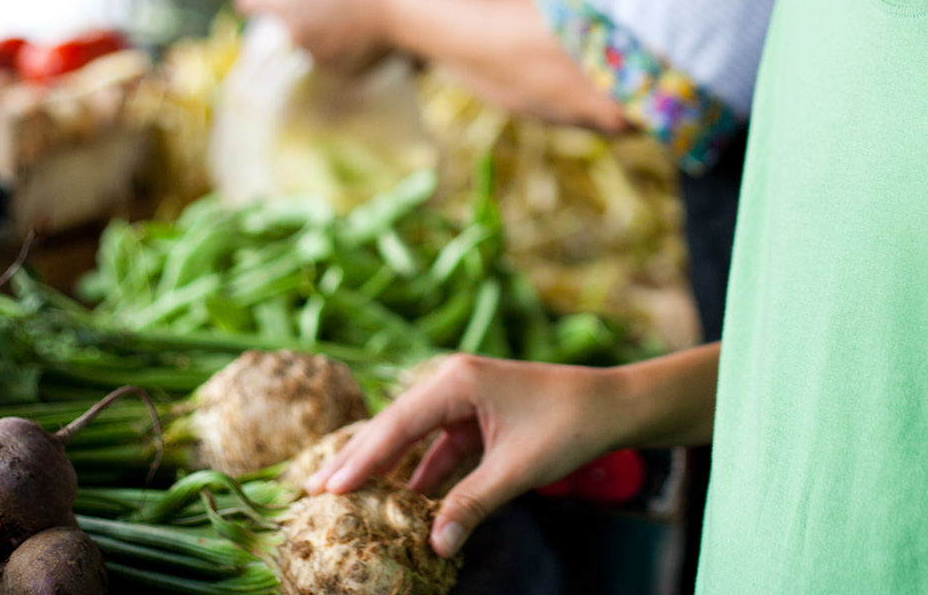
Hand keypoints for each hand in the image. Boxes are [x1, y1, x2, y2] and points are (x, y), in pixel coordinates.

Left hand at [234, 0, 394, 73]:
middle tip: (331, 6)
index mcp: (286, 4)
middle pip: (289, 27)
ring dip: (327, 36)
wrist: (401, 11)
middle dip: (303, 18)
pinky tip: (368, 39)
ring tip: (356, 22)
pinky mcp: (342, 76)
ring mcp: (318, 60)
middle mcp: (295, 36)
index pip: (249, 1)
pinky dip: (348, 52)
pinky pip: (338, 61)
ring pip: (315, 46)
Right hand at [306, 355, 629, 556]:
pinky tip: (406, 501)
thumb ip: (472, 504)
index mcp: (458, 381)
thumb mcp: (517, 469)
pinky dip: (423, 472)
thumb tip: (436, 546)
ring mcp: (466, 399)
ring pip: (416, 437)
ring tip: (348, 499)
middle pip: (396, 426)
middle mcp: (455, 382)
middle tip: (314, 492)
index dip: (361, 458)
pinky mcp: (479, 417)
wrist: (613, 406)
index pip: (397, 423)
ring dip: (389, 469)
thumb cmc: (569, 425)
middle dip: (359, 460)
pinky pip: (441, 446)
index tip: (328, 488)